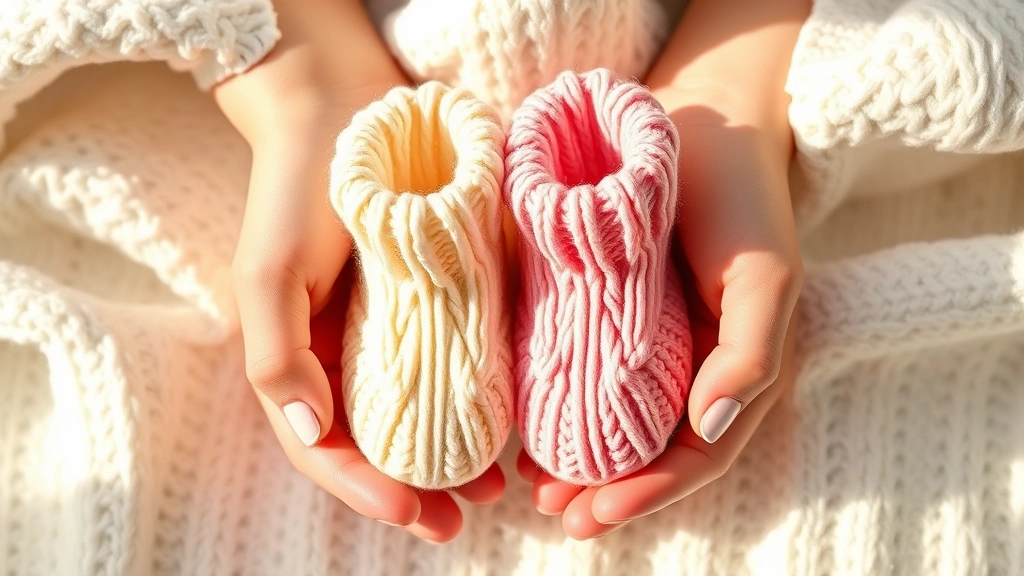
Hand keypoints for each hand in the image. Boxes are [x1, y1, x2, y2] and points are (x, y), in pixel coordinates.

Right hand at [214, 0, 502, 541]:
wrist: (340, 107)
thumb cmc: (296, 189)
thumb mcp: (269, 271)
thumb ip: (276, 354)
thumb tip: (309, 429)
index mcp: (299, 360)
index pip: (327, 447)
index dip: (368, 489)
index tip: (420, 512)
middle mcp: (344, 355)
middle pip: (378, 442)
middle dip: (418, 489)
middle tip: (465, 518)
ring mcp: (390, 330)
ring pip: (420, 412)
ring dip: (454, 453)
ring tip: (497, 484)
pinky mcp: (431, 298)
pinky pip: (451, 360)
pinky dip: (475, 395)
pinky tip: (508, 416)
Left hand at [516, 0, 807, 538]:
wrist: (703, 119)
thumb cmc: (743, 197)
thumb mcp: (764, 274)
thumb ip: (751, 354)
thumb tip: (707, 431)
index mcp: (734, 370)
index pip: (696, 454)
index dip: (650, 493)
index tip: (595, 512)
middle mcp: (691, 366)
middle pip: (649, 450)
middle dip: (604, 490)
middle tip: (554, 511)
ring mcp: (648, 340)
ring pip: (612, 419)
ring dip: (576, 458)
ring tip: (531, 484)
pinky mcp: (606, 307)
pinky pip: (583, 366)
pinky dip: (557, 400)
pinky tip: (523, 418)